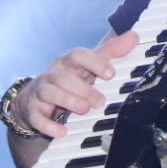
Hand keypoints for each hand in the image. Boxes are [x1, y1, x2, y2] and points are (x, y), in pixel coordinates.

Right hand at [14, 31, 139, 138]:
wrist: (35, 95)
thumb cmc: (68, 78)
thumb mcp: (88, 65)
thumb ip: (110, 52)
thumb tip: (133, 36)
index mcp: (67, 62)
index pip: (77, 55)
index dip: (94, 63)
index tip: (110, 74)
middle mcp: (52, 75)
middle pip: (64, 77)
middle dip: (83, 89)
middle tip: (100, 101)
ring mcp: (41, 92)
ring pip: (49, 93)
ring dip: (68, 101)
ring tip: (84, 109)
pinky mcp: (33, 111)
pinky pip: (37, 118)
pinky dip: (49, 125)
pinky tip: (62, 131)